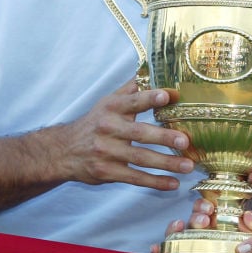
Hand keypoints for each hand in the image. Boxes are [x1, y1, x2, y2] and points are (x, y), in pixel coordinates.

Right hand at [56, 79, 194, 190]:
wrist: (63, 151)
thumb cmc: (94, 123)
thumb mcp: (108, 102)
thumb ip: (132, 89)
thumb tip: (155, 70)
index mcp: (112, 108)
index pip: (133, 101)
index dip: (150, 98)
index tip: (168, 96)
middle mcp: (108, 129)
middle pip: (139, 133)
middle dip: (164, 137)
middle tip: (185, 140)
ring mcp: (107, 152)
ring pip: (140, 158)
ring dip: (166, 163)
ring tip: (188, 165)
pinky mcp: (106, 172)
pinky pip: (134, 178)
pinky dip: (155, 182)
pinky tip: (173, 183)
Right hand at [149, 200, 251, 252]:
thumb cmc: (250, 249)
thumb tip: (247, 216)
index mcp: (216, 220)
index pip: (205, 208)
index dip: (202, 206)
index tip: (208, 209)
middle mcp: (201, 229)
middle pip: (191, 218)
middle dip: (194, 216)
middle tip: (203, 219)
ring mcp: (191, 243)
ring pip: (178, 232)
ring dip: (175, 227)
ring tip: (179, 226)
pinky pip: (167, 252)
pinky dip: (159, 249)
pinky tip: (155, 249)